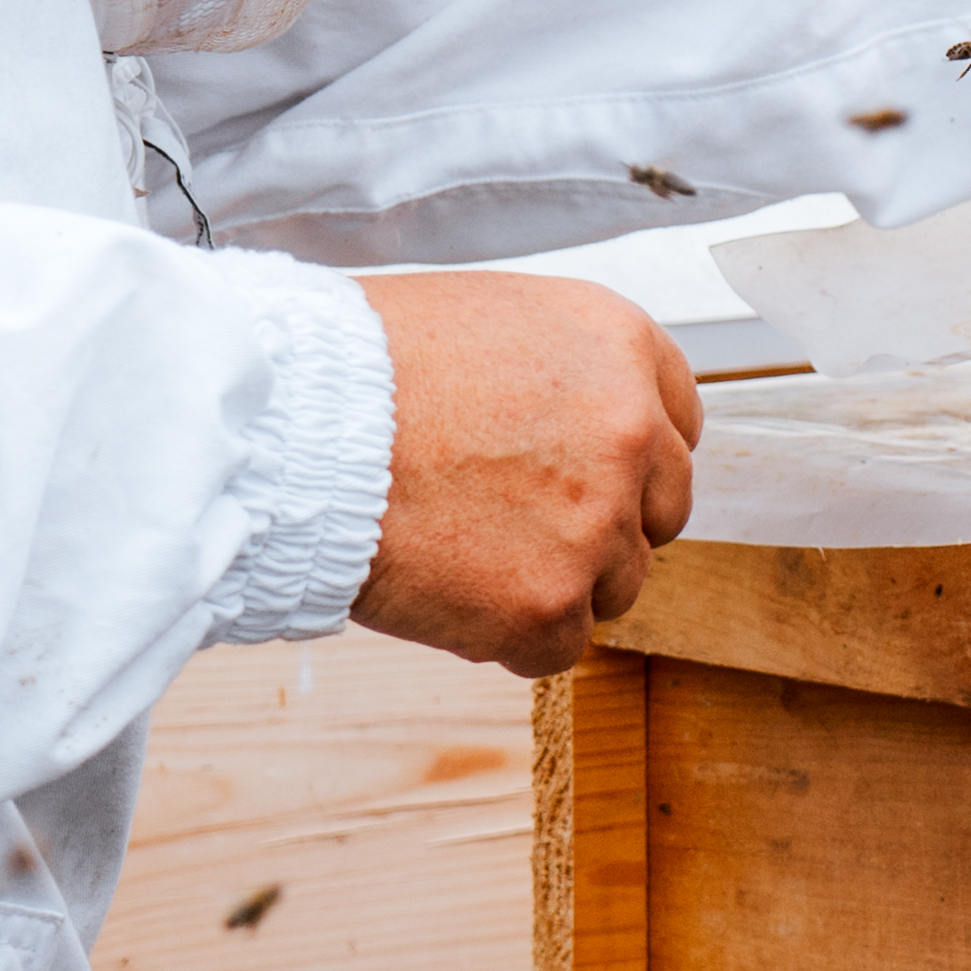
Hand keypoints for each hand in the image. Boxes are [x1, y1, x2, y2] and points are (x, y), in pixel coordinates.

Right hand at [348, 272, 700, 676]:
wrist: (292, 428)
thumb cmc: (362, 367)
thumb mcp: (491, 323)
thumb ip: (563, 378)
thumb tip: (581, 429)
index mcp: (620, 348)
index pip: (679, 425)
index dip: (628, 458)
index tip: (586, 473)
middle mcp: (630, 433)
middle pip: (658, 513)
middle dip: (601, 525)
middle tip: (518, 524)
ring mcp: (594, 526)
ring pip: (613, 586)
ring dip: (552, 582)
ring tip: (462, 549)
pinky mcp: (548, 607)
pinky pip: (555, 646)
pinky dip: (504, 634)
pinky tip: (447, 589)